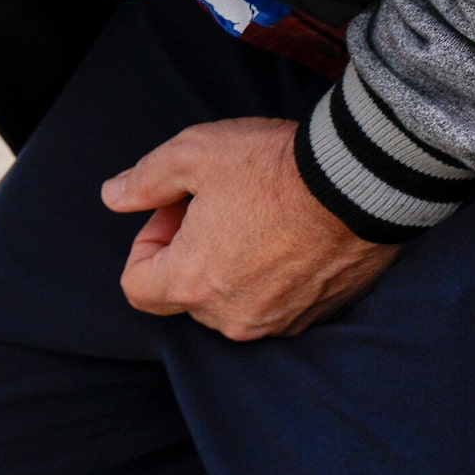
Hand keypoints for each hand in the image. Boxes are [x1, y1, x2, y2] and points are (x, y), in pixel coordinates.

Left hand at [101, 118, 398, 339]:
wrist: (360, 182)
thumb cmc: (273, 167)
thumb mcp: (191, 154)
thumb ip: (144, 180)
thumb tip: (114, 196)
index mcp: (194, 282)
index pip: (137, 289)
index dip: (144, 245)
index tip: (172, 211)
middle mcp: (234, 315)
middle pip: (185, 294)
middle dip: (187, 251)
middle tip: (212, 203)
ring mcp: (279, 320)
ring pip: (230, 300)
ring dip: (228, 264)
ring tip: (251, 214)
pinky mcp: (316, 314)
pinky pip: (273, 302)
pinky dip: (268, 275)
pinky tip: (284, 232)